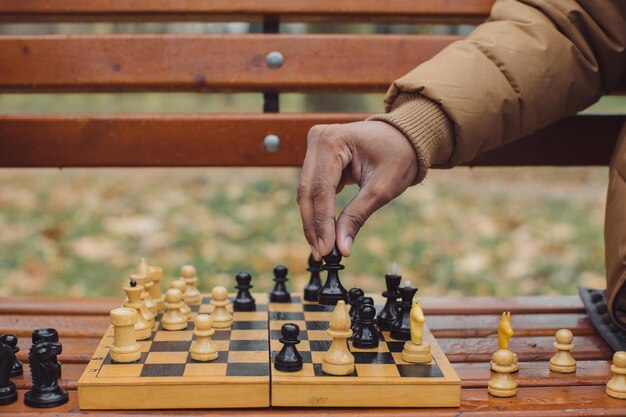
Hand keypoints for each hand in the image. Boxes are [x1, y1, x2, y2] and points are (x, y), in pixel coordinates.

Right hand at [297, 120, 417, 259]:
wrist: (404, 137)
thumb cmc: (398, 155)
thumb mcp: (381, 188)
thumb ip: (357, 217)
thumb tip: (341, 248)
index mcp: (332, 140)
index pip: (321, 188)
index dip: (321, 222)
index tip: (326, 249)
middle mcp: (318, 138)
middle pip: (307, 191)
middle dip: (313, 226)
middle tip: (320, 254)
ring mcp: (315, 146)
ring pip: (306, 192)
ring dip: (313, 221)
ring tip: (322, 248)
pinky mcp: (317, 157)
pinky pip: (312, 188)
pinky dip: (318, 211)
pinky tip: (323, 233)